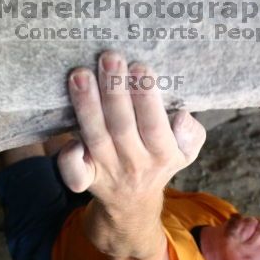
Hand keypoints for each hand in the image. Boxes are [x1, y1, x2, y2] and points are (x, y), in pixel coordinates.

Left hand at [57, 50, 205, 206]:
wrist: (133, 202)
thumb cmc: (158, 162)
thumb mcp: (186, 152)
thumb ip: (192, 133)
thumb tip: (182, 115)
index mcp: (163, 154)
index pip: (155, 125)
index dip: (146, 97)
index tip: (140, 67)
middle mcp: (134, 164)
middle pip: (122, 126)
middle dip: (114, 90)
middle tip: (109, 57)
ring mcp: (107, 171)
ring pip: (96, 137)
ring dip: (87, 105)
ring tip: (80, 75)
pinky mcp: (86, 179)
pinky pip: (74, 173)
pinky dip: (68, 156)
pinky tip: (67, 133)